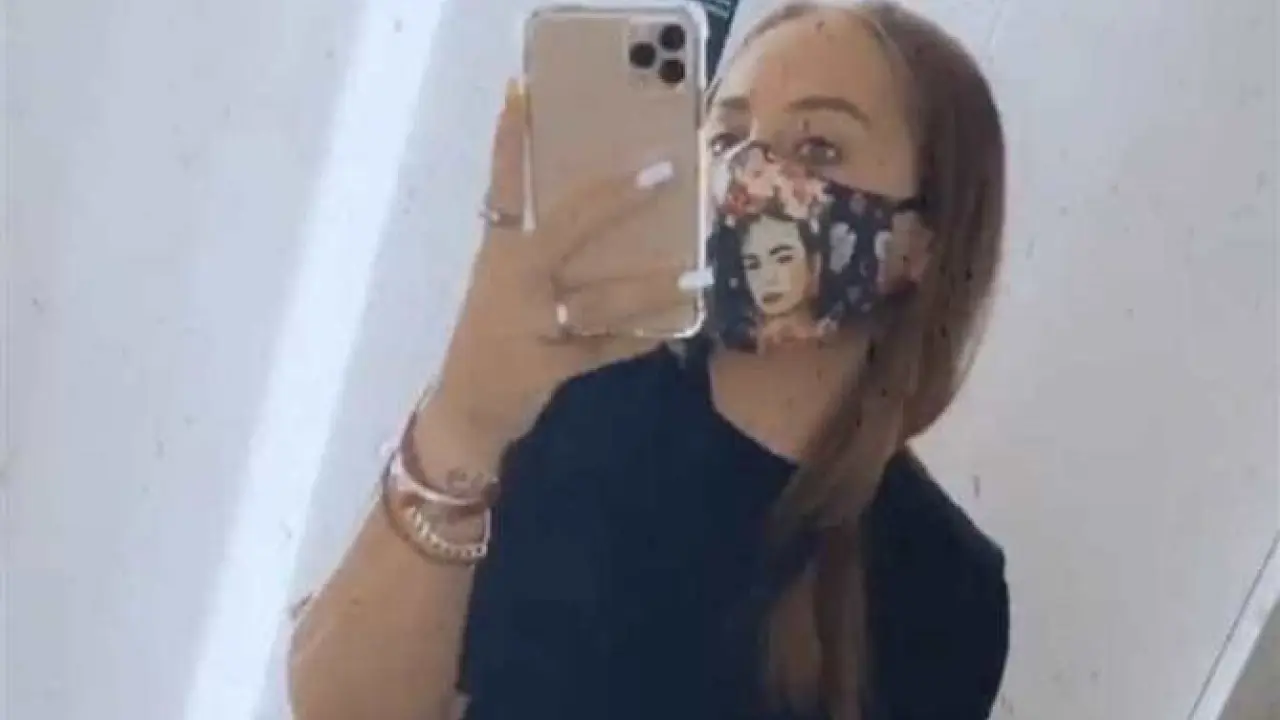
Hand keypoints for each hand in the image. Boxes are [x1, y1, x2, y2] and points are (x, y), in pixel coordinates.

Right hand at [426, 81, 690, 458]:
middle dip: (615, 199)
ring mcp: (528, 324)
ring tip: (694, 275)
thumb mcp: (505, 287)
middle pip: (566, 228)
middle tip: (664, 172)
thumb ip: (543, 255)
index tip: (523, 92)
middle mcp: (512, 280)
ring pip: (598, 298)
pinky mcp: (546, 366)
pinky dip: (637, 340)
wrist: (465, 411)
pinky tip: (671, 331)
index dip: (510, 141)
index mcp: (499, 253)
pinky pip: (603, 348)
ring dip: (649, 287)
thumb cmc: (494, 337)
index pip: (502, 186)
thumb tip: (614, 225)